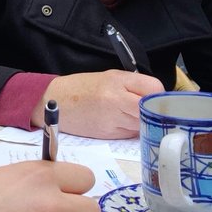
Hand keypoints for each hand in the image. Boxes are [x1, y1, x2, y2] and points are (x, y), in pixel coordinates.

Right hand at [36, 70, 162, 137]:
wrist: (53, 101)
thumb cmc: (82, 87)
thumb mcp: (109, 77)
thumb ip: (133, 86)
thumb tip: (156, 101)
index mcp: (118, 81)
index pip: (154, 89)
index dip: (158, 96)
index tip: (155, 99)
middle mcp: (116, 99)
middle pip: (150, 110)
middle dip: (153, 112)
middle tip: (149, 111)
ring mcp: (112, 119)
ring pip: (142, 125)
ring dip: (142, 123)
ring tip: (131, 116)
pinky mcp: (107, 134)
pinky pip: (129, 134)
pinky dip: (130, 131)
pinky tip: (120, 123)